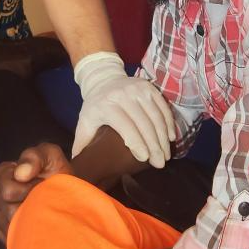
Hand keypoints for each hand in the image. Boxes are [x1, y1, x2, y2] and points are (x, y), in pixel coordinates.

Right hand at [0, 143, 71, 241]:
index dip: (22, 186)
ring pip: (10, 224)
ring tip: (42, 208)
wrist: (67, 193)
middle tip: (43, 197)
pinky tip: (37, 223)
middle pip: (6, 207)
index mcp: (3, 174)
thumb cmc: (56, 172)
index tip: (40, 183)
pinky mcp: (7, 235)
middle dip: (29, 202)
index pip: (2, 183)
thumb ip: (34, 157)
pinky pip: (13, 238)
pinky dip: (28, 231)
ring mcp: (0, 217)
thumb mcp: (50, 156)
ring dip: (30, 217)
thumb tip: (21, 174)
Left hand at [73, 52, 174, 167]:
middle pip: (144, 124)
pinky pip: (162, 106)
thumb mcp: (84, 122)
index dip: (137, 143)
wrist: (103, 78)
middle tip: (160, 163)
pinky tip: (171, 137)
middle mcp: (123, 95)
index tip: (145, 159)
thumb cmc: (95, 106)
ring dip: (164, 137)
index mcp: (107, 105)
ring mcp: (138, 89)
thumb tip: (77, 170)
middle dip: (154, 146)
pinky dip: (169, 122)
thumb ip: (82, 144)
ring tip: (166, 155)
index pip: (126, 127)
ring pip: (156, 116)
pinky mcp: (149, 86)